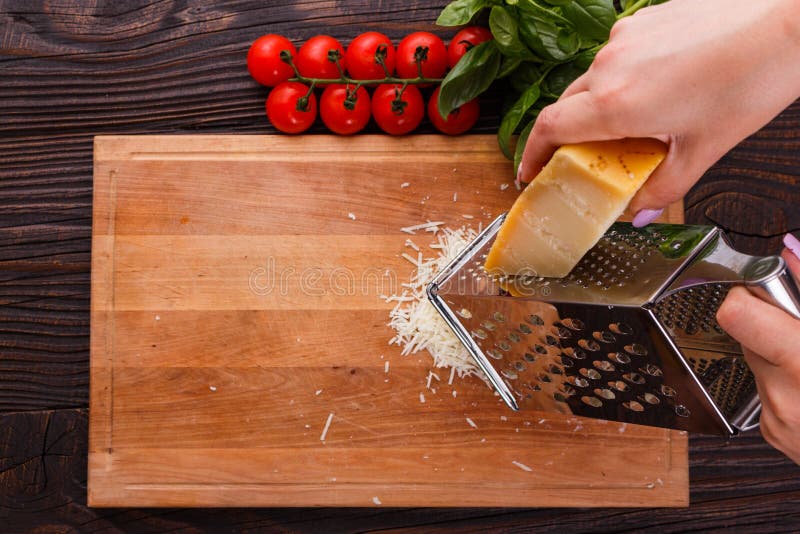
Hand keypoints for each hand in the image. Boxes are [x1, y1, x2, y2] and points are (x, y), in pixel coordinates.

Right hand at [517, 0, 799, 224]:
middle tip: (588, 159)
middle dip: (570, 136)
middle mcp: (609, 67)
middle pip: (568, 107)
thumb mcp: (705, 148)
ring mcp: (624, 39)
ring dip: (601, 106)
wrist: (787, 21)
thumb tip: (640, 212)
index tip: (530, 172)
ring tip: (638, 122)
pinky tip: (659, 87)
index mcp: (616, 104)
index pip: (549, 129)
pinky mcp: (641, 21)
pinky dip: (624, 78)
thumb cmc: (751, 80)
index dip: (531, 154)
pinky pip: (616, 57)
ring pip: (593, 81)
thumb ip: (664, 186)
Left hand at [716, 237, 799, 462]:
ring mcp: (776, 418)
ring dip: (783, 351)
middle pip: (745, 331)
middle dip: (776, 320)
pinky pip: (766, 388)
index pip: (735, 312)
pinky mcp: (772, 432)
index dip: (751, 292)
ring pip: (757, 359)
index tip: (770, 287)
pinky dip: (787, 380)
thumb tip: (791, 252)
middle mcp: (784, 395)